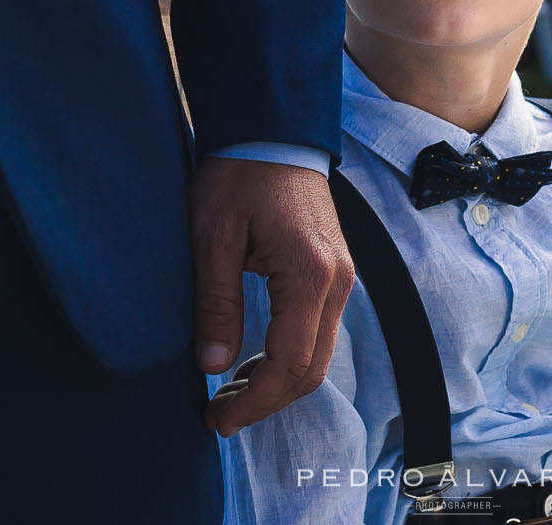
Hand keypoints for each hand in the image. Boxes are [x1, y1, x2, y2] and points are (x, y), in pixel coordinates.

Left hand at [188, 156, 353, 437]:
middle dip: (265, 402)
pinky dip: (287, 357)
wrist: (270, 129)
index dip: (254, 402)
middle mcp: (336, 281)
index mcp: (309, 274)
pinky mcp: (332, 271)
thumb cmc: (238, 174)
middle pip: (311, 369)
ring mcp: (340, 276)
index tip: (217, 421)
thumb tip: (211, 368)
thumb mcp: (212, 238)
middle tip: (218, 417)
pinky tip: (251, 361)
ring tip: (227, 394)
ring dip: (276, 382)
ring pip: (317, 354)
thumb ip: (215, 304)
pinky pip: (317, 331)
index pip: (289, 363)